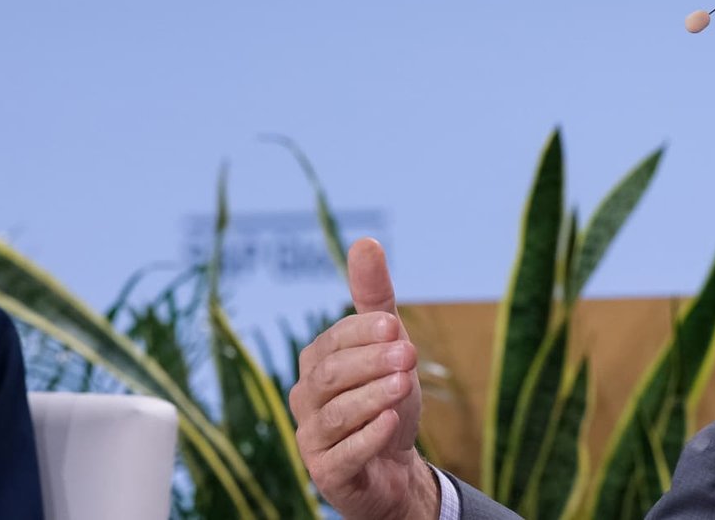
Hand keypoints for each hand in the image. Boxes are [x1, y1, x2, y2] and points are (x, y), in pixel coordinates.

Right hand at [290, 238, 437, 519]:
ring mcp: (313, 439)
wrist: (394, 465)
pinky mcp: (328, 474)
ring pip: (336, 415)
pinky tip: (391, 423)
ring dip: (372, 398)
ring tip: (404, 387)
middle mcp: (307, 399)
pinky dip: (368, 438)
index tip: (396, 327)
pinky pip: (342, 456)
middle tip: (407, 355)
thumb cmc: (386, 396)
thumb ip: (374, 298)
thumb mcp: (388, 344)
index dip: (363, 334)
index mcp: (317, 363)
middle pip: (330, 376)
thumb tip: (365, 241)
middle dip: (370, 363)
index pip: (333, 342)